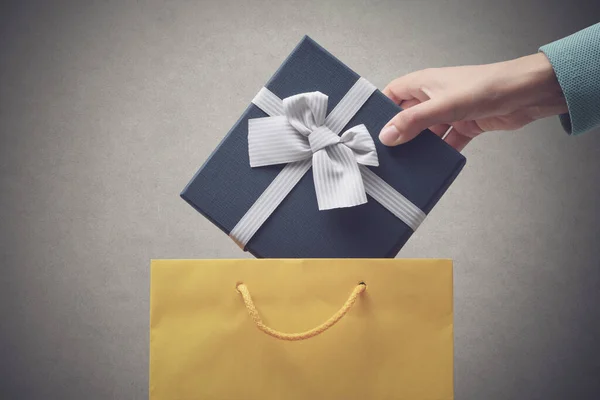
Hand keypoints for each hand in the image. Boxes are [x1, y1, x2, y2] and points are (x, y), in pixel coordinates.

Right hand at [379, 53, 567, 150]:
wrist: (528, 94)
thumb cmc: (486, 87)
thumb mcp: (443, 106)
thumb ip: (413, 121)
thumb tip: (386, 136)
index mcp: (424, 83)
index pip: (393, 94)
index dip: (381, 109)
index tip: (370, 130)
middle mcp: (434, 96)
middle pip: (409, 116)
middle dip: (400, 134)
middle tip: (387, 154)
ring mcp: (450, 111)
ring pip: (428, 132)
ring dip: (422, 147)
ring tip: (409, 165)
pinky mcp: (466, 124)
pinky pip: (449, 141)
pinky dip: (444, 153)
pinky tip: (437, 166)